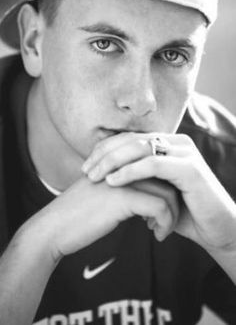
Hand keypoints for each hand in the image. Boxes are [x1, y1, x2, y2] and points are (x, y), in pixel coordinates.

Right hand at [33, 176, 178, 260]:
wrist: (55, 227)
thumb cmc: (79, 212)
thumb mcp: (104, 189)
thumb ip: (125, 183)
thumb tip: (151, 194)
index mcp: (121, 160)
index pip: (158, 166)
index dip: (168, 186)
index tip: (164, 207)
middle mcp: (125, 164)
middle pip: (168, 178)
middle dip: (175, 200)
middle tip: (167, 219)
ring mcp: (124, 179)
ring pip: (168, 192)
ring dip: (172, 214)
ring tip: (160, 229)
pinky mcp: (124, 197)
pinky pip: (160, 207)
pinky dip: (166, 223)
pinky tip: (157, 235)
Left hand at [82, 132, 235, 251]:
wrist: (216, 229)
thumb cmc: (184, 211)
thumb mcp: (156, 190)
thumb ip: (138, 178)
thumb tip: (107, 177)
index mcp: (168, 144)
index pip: (129, 138)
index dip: (105, 149)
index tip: (86, 166)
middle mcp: (176, 143)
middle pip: (131, 139)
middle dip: (104, 154)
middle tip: (85, 171)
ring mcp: (185, 153)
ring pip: (139, 148)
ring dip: (112, 161)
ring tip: (94, 177)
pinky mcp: (190, 169)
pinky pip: (154, 164)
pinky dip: (130, 171)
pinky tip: (112, 181)